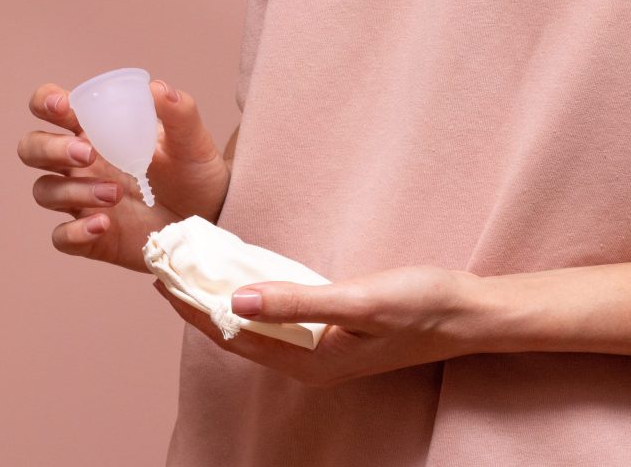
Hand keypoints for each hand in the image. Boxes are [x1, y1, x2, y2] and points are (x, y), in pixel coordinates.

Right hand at [18, 80, 230, 271]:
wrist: (211, 218)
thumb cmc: (194, 173)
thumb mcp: (192, 142)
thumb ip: (179, 113)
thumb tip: (157, 89)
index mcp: (96, 132)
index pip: (50, 109)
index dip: (45, 103)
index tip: (64, 108)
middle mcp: (81, 165)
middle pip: (31, 149)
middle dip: (49, 148)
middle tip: (89, 153)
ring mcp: (82, 201)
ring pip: (45, 191)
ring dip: (73, 190)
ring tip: (116, 193)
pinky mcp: (91, 237)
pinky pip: (61, 237)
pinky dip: (75, 231)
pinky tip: (104, 224)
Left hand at [154, 265, 487, 385]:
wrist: (467, 313)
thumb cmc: (420, 307)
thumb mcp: (358, 301)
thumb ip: (297, 302)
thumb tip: (234, 300)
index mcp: (308, 362)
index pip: (232, 336)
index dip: (194, 309)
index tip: (164, 279)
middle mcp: (308, 362)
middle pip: (239, 333)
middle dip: (202, 304)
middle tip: (171, 268)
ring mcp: (321, 349)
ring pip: (259, 324)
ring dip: (227, 298)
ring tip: (198, 268)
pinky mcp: (334, 332)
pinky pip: (282, 316)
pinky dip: (258, 295)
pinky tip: (247, 275)